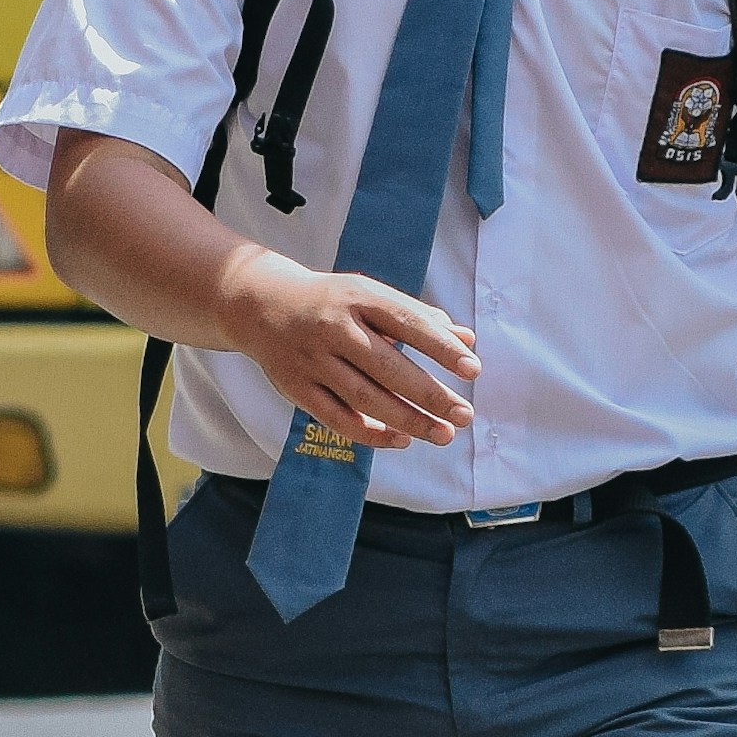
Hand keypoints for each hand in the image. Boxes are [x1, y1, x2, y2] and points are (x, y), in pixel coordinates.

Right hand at [224, 247, 475, 451]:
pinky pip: (336, 417)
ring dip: (407, 420)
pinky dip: (370, 433)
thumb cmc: (333, 302)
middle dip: (430, 395)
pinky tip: (401, 439)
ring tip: (443, 434)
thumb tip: (468, 340)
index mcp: (358, 297)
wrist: (262, 305)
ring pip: (365, 398)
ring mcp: (313, 360)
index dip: (441, 347)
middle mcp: (334, 328)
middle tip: (465, 415)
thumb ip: (419, 318)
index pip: (407, 323)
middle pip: (388, 368)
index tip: (473, 370)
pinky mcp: (296, 387)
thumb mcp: (371, 296)